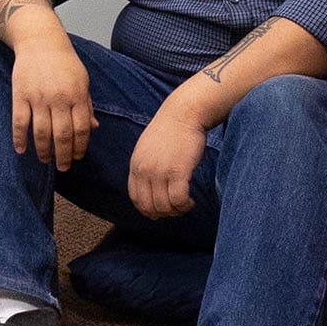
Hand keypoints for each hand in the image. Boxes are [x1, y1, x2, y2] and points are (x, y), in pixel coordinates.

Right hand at [11, 36, 97, 169]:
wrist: (40, 41)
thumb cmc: (64, 62)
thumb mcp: (82, 81)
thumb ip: (87, 105)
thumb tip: (94, 128)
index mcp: (77, 96)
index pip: (81, 128)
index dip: (80, 147)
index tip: (77, 157)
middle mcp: (58, 98)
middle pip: (62, 135)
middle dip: (63, 156)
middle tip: (63, 167)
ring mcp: (38, 97)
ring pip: (41, 132)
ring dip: (43, 151)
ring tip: (45, 160)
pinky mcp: (20, 95)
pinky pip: (19, 121)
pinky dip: (19, 138)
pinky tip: (21, 150)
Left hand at [128, 104, 207, 218]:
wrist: (185, 112)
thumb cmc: (172, 128)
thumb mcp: (148, 147)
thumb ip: (146, 166)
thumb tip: (152, 187)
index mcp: (135, 165)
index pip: (136, 198)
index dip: (148, 209)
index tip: (160, 211)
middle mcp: (144, 170)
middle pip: (149, 207)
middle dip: (164, 214)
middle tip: (176, 209)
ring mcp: (160, 171)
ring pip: (165, 206)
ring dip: (176, 211)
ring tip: (186, 205)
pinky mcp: (178, 171)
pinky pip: (178, 200)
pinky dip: (185, 205)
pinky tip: (191, 201)